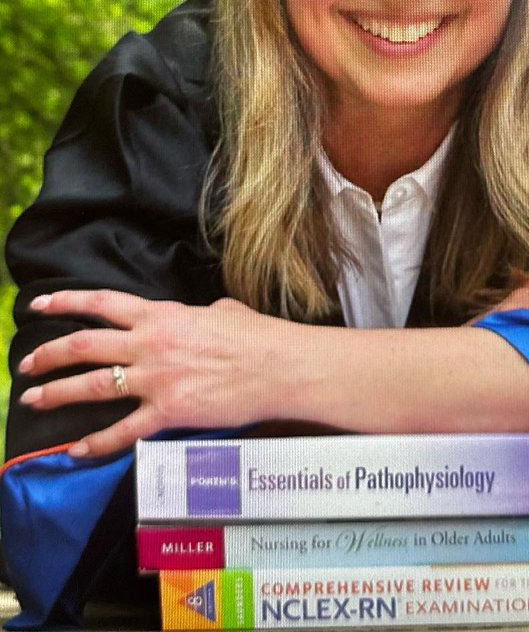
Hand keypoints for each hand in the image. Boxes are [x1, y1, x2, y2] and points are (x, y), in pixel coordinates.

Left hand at [18, 290, 288, 457]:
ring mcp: (157, 378)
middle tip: (24, 365)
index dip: (66, 302)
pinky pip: (123, 430)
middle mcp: (151, 343)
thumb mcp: (222, 311)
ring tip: (33, 401)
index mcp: (163, 315)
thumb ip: (197, 314)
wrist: (280, 366)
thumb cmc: (257, 336)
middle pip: (85, 345)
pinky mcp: (169, 412)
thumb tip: (199, 315)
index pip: (103, 303)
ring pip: (93, 385)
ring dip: (57, 393)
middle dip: (48, 355)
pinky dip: (96, 443)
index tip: (39, 304)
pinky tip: (76, 450)